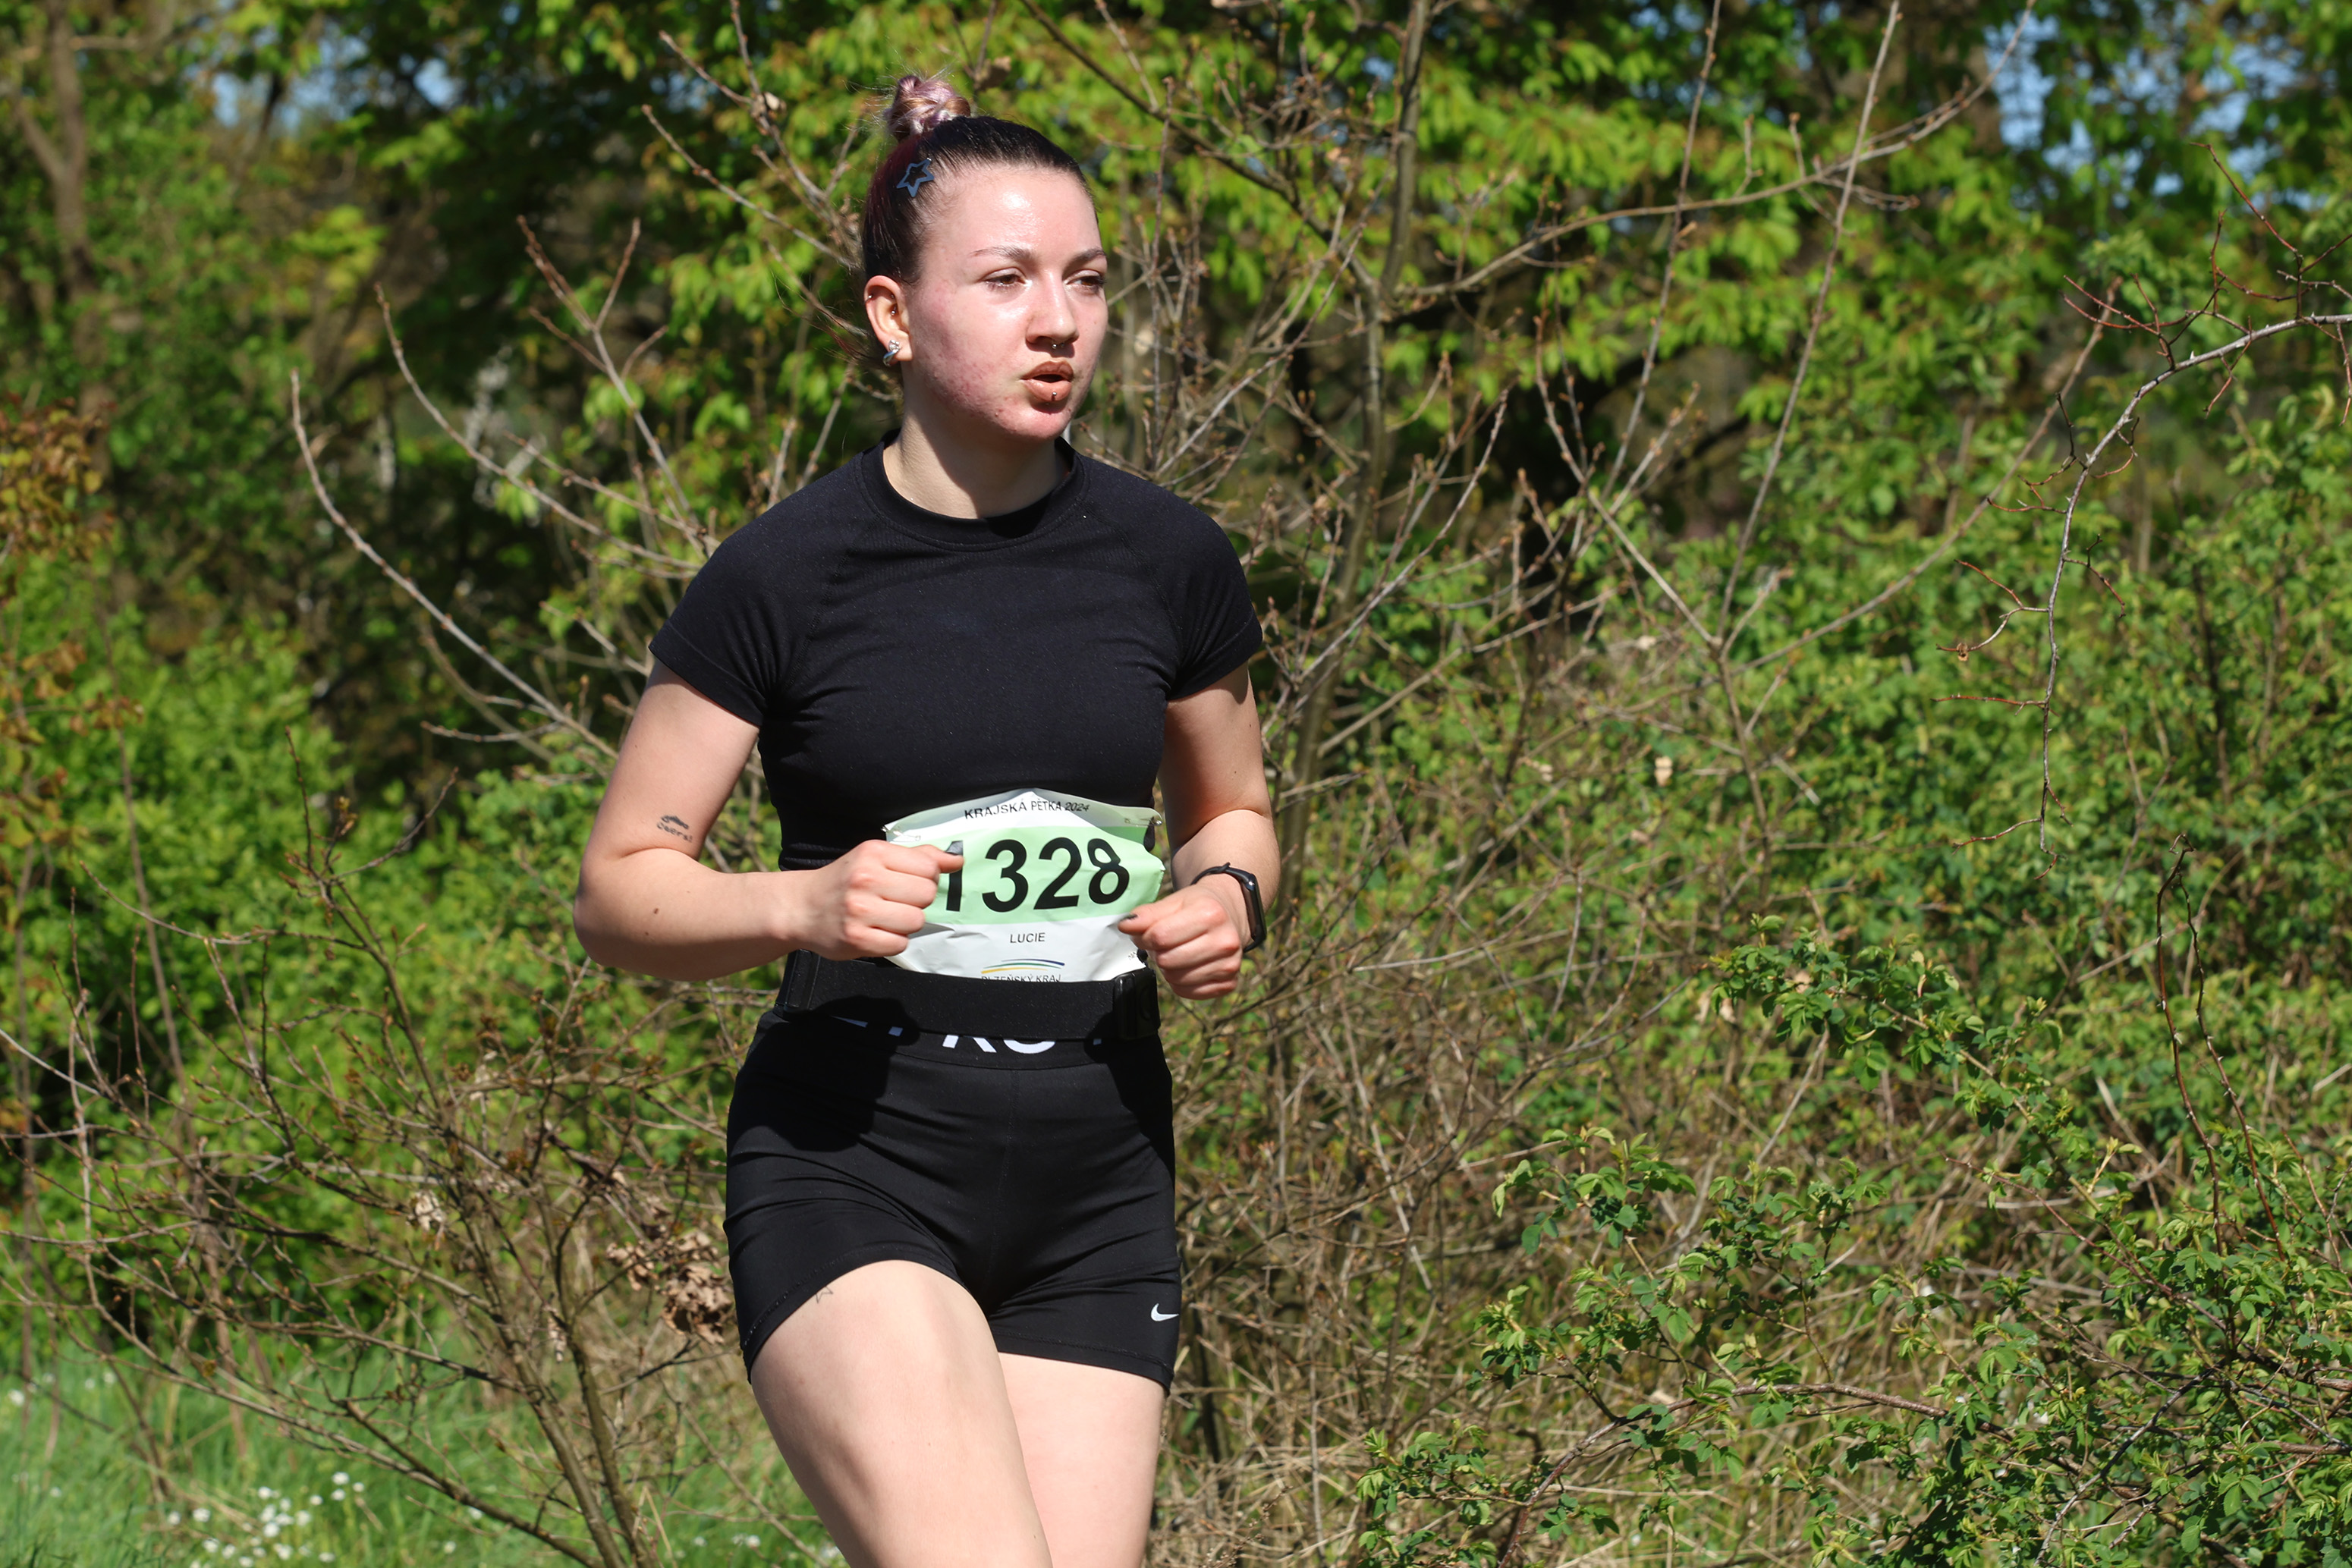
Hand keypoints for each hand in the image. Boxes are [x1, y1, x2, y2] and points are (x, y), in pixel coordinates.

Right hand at [792, 841, 960, 959]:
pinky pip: (900, 944)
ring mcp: (859, 911)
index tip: (907, 881)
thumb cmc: (845, 880)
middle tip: (895, 901)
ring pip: (916, 921)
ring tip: (885, 917)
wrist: (800, 907)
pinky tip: (876, 931)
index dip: (925, 878)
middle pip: (926, 895)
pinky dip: (893, 941)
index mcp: (873, 854)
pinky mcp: (856, 939)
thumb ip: (918, 857)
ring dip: (906, 923)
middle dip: (917, 901)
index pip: (928, 868)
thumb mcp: (876, 858)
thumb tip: (957, 860)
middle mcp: (865, 880)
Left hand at [1120, 880, 1248, 999]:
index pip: (1160, 936)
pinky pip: (1189, 992)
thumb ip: (1148, 914)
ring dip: (1168, 968)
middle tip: (1165, 944)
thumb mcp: (1174, 902)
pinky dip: (1180, 983)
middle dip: (1158, 953)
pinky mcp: (1228, 983)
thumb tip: (1126, 925)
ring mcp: (1230, 965)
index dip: (1145, 937)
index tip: (1148, 933)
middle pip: (1168, 960)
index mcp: (1210, 914)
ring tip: (1177, 953)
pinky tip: (1187, 966)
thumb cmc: (1199, 907)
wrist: (1231, 915)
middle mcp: (1225, 941)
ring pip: (1176, 979)